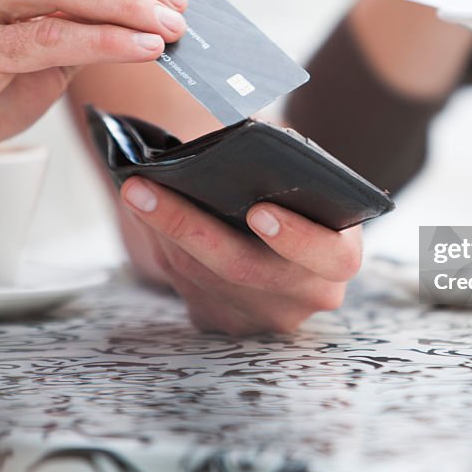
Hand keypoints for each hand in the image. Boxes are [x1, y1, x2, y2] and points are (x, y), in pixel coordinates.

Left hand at [120, 178, 362, 334]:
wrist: (276, 219)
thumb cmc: (292, 186)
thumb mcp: (304, 174)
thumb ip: (287, 166)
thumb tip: (234, 149)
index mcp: (340, 258)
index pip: (330, 256)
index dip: (296, 237)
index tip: (257, 211)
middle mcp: (308, 296)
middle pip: (245, 270)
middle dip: (188, 225)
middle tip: (143, 187)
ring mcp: (264, 317)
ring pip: (204, 279)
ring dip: (161, 231)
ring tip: (132, 189)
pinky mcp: (224, 322)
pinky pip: (186, 288)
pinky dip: (161, 246)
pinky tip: (141, 212)